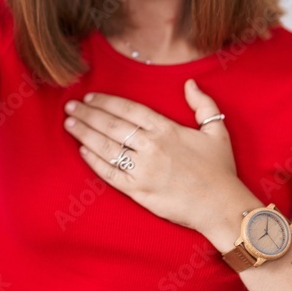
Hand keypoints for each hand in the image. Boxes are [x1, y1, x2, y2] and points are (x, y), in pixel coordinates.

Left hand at [62, 79, 258, 238]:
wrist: (222, 206)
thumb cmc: (220, 169)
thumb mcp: (217, 131)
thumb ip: (203, 104)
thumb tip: (189, 84)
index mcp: (167, 130)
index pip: (129, 109)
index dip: (106, 102)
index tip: (90, 97)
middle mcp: (152, 147)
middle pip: (112, 125)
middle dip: (88, 114)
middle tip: (70, 106)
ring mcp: (143, 170)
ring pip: (107, 147)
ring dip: (85, 134)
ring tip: (69, 123)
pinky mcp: (138, 191)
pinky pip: (110, 174)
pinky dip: (94, 162)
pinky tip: (83, 150)